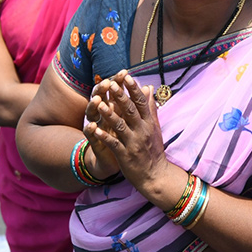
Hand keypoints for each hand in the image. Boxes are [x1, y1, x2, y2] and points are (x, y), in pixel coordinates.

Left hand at [85, 72, 171, 194]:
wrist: (156, 175)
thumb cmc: (154, 150)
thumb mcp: (155, 127)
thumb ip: (150, 107)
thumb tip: (148, 87)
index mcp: (149, 123)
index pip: (141, 102)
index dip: (134, 89)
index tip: (127, 76)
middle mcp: (142, 131)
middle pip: (130, 110)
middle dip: (120, 96)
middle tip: (111, 83)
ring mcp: (133, 143)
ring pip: (120, 125)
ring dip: (109, 114)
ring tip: (100, 103)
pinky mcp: (125, 155)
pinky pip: (113, 144)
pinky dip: (104, 136)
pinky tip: (95, 129)